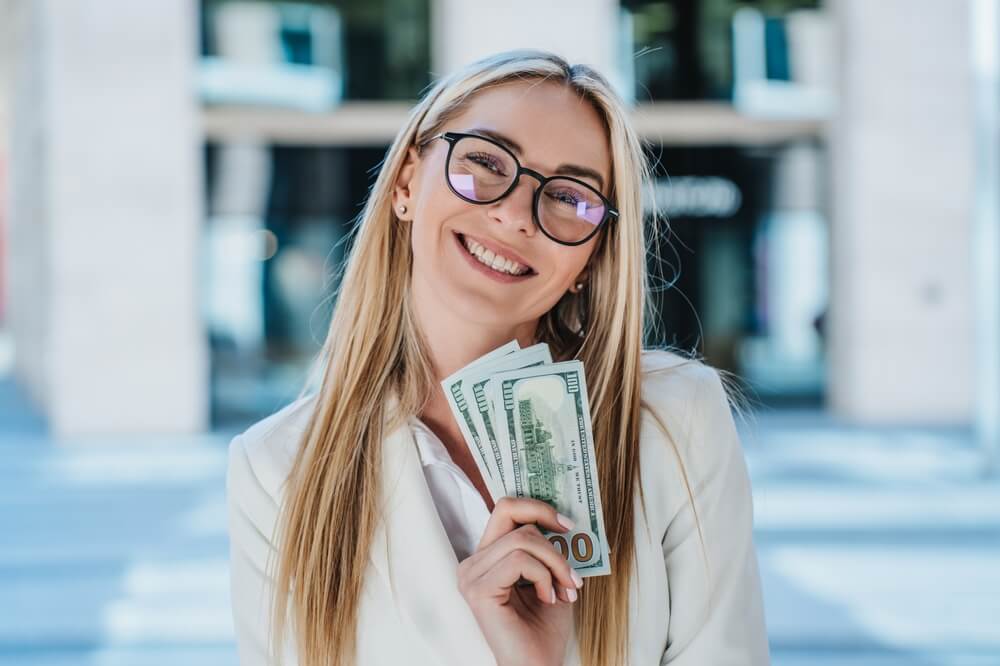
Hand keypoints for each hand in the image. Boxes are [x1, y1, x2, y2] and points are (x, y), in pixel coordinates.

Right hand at [457, 496, 584, 665]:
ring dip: (555, 563)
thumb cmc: (543, 630)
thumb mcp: (552, 578)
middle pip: (510, 513)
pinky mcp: (478, 589)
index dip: (537, 507)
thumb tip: (566, 520)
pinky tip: (548, 599)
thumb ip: (551, 549)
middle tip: (571, 563)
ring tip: (566, 590)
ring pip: (521, 539)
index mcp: (487, 557)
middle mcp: (473, 563)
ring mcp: (471, 575)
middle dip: (550, 533)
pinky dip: (543, 577)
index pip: (505, 509)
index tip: (567, 525)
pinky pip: (519, 561)